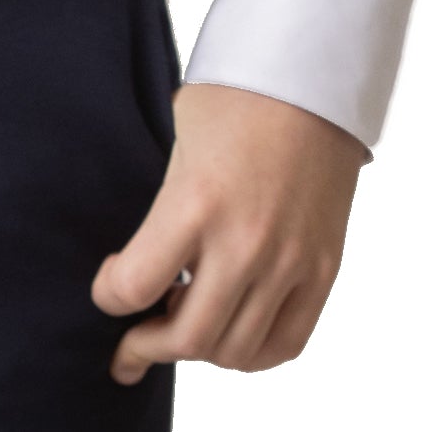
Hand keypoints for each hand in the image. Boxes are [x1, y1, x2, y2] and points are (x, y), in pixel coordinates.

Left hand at [92, 82, 364, 381]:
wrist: (314, 78)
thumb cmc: (237, 101)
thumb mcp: (178, 147)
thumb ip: (160, 217)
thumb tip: (139, 274)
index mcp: (195, 203)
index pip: (132, 289)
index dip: (108, 298)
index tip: (110, 288)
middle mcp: (246, 242)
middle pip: (186, 339)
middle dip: (146, 347)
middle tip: (132, 340)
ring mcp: (291, 261)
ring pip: (235, 352)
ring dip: (200, 349)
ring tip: (187, 322)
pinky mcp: (324, 269)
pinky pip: (286, 343)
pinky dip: (252, 353)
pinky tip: (232, 331)